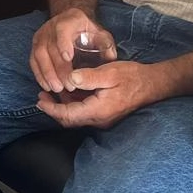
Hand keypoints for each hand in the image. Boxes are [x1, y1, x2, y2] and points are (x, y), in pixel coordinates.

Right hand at [29, 8, 116, 95]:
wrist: (72, 22)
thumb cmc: (88, 32)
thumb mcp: (100, 34)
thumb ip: (106, 45)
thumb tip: (110, 58)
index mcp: (70, 19)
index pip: (63, 30)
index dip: (63, 43)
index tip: (68, 58)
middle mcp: (52, 26)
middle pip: (50, 47)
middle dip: (58, 68)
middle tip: (68, 85)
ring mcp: (41, 35)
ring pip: (39, 55)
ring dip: (47, 73)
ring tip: (57, 89)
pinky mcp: (35, 46)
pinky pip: (33, 61)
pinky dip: (39, 74)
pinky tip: (47, 86)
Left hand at [36, 58, 164, 128]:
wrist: (153, 84)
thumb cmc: (132, 77)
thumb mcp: (110, 72)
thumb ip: (89, 77)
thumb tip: (70, 80)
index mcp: (98, 110)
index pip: (69, 115)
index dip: (52, 110)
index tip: (39, 100)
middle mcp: (99, 119)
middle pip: (70, 120)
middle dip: (54, 110)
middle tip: (41, 97)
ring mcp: (103, 118)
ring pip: (77, 117)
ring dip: (63, 107)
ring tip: (51, 93)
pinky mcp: (106, 114)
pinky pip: (84, 113)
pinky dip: (73, 104)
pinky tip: (69, 91)